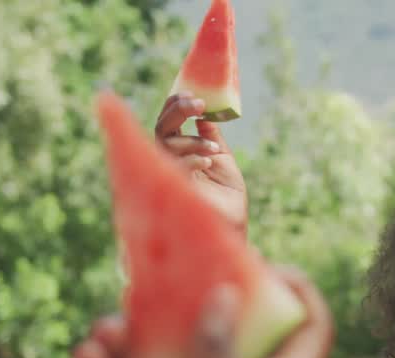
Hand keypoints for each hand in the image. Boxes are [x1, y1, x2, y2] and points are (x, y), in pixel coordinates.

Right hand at [154, 92, 246, 235]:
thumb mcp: (222, 159)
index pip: (170, 123)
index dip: (177, 106)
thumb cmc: (227, 198)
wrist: (233, 226)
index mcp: (179, 152)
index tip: (194, 96)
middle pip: (161, 128)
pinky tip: (207, 161)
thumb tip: (204, 114)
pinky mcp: (172, 190)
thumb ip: (211, 136)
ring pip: (165, 145)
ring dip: (192, 141)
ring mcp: (168, 175)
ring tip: (214, 149)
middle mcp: (168, 161)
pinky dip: (191, 158)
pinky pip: (173, 166)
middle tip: (197, 104)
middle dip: (178, 111)